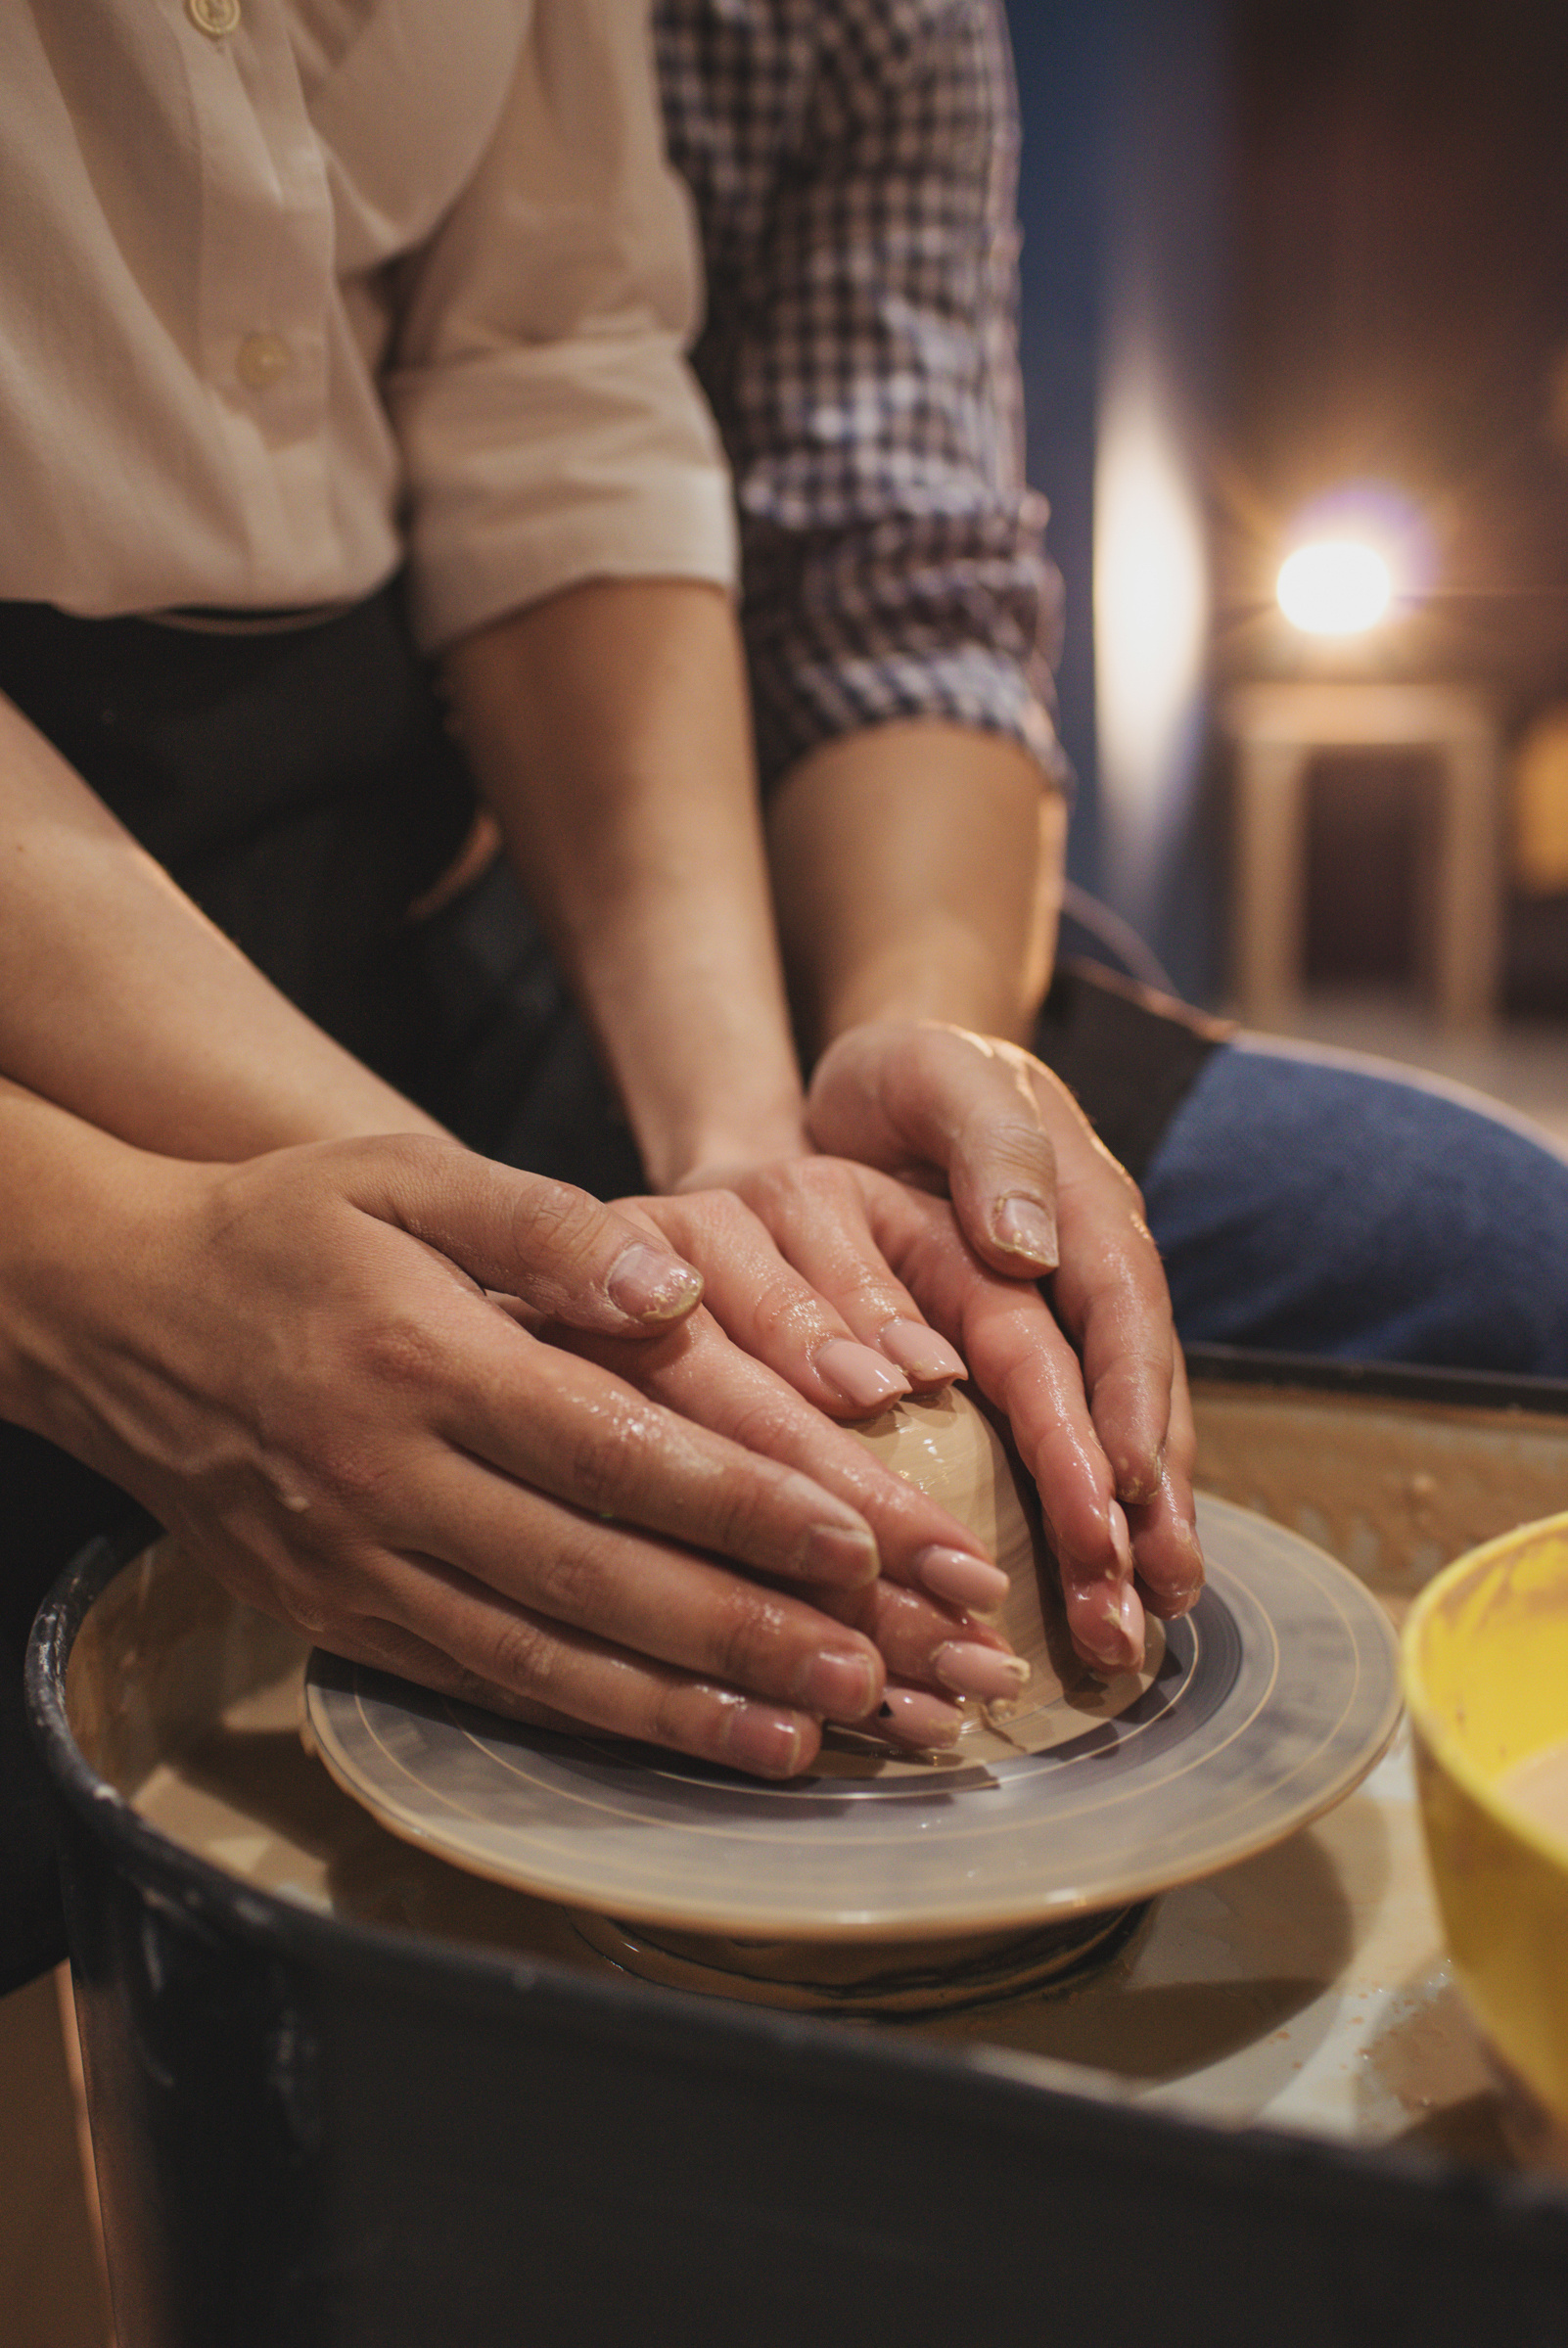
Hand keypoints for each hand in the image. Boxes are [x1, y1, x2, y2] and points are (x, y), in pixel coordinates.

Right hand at [13, 1123, 1005, 1773]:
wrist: (117, 1316)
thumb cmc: (284, 1232)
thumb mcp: (401, 1174)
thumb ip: (546, 1226)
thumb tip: (678, 1289)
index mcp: (425, 1359)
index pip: (618, 1448)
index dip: (749, 1504)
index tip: (873, 1544)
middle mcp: (391, 1481)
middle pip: (603, 1577)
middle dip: (761, 1631)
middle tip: (897, 1674)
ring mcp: (360, 1567)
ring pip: (549, 1658)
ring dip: (692, 1707)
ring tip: (821, 1739)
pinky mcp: (342, 1620)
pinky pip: (486, 1683)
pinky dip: (594, 1722)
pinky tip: (685, 1740)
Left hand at [665, 1115, 1200, 1675]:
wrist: (875, 1089)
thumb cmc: (904, 1078)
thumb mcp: (936, 1074)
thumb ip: (989, 1144)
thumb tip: (1030, 1249)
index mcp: (1086, 1206)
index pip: (1116, 1316)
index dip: (1124, 1406)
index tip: (1120, 1494)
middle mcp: (1096, 1277)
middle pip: (1135, 1400)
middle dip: (1144, 1510)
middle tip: (1137, 1609)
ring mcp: (1070, 1329)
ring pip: (1115, 1440)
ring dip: (1124, 1541)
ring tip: (1124, 1637)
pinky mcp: (1030, 1368)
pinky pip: (1068, 1452)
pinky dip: (1080, 1526)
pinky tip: (1082, 1603)